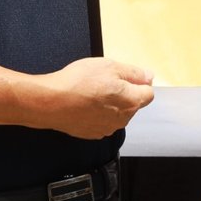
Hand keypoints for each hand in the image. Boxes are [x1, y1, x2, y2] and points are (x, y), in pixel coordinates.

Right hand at [36, 57, 154, 138]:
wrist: (52, 102)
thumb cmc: (79, 82)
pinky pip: (102, 121)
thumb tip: (149, 77)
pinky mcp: (93, 133)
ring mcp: (108, 128)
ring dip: (110, 104)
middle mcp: (123, 119)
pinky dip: (97, 113)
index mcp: (131, 102)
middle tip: (103, 81)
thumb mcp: (110, 66)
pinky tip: (84, 104)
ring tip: (91, 93)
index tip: (124, 76)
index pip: (148, 93)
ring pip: (117, 113)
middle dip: (123, 93)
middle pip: (132, 104)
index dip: (138, 82)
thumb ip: (134, 73)